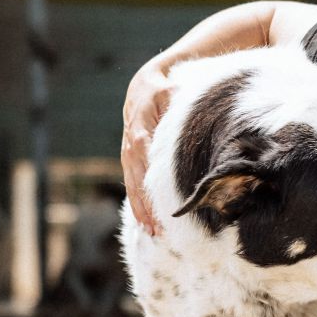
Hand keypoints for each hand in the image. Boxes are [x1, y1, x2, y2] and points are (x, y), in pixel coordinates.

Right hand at [121, 59, 175, 233]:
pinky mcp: (130, 158)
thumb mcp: (170, 90)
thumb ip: (176, 102)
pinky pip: (132, 184)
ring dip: (141, 210)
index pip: (146, 162)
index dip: (152, 185)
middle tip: (159, 229)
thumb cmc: (162, 88)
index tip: (162, 204)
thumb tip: (188, 115)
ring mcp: (128, 153)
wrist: (143, 85)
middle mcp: (131, 145)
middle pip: (137, 181)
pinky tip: (145, 222)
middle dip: (147, 206)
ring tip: (152, 232)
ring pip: (133, 186)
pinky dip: (137, 203)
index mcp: (140, 130)